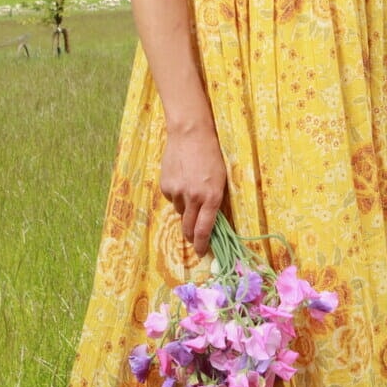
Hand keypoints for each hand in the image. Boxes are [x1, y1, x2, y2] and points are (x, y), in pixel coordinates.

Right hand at [159, 122, 226, 255]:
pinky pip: (171, 199)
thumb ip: (214, 202)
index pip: (204, 230)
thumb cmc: (211, 155)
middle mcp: (193, 198)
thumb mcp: (221, 180)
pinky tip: (181, 180)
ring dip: (185, 208)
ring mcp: (177, 192)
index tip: (200, 252)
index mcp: (212, 197)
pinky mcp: (165, 186)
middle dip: (191, 235)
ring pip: (180, 211)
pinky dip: (176, 195)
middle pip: (188, 227)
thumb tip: (209, 222)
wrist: (190, 134)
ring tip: (190, 190)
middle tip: (193, 237)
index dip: (201, 245)